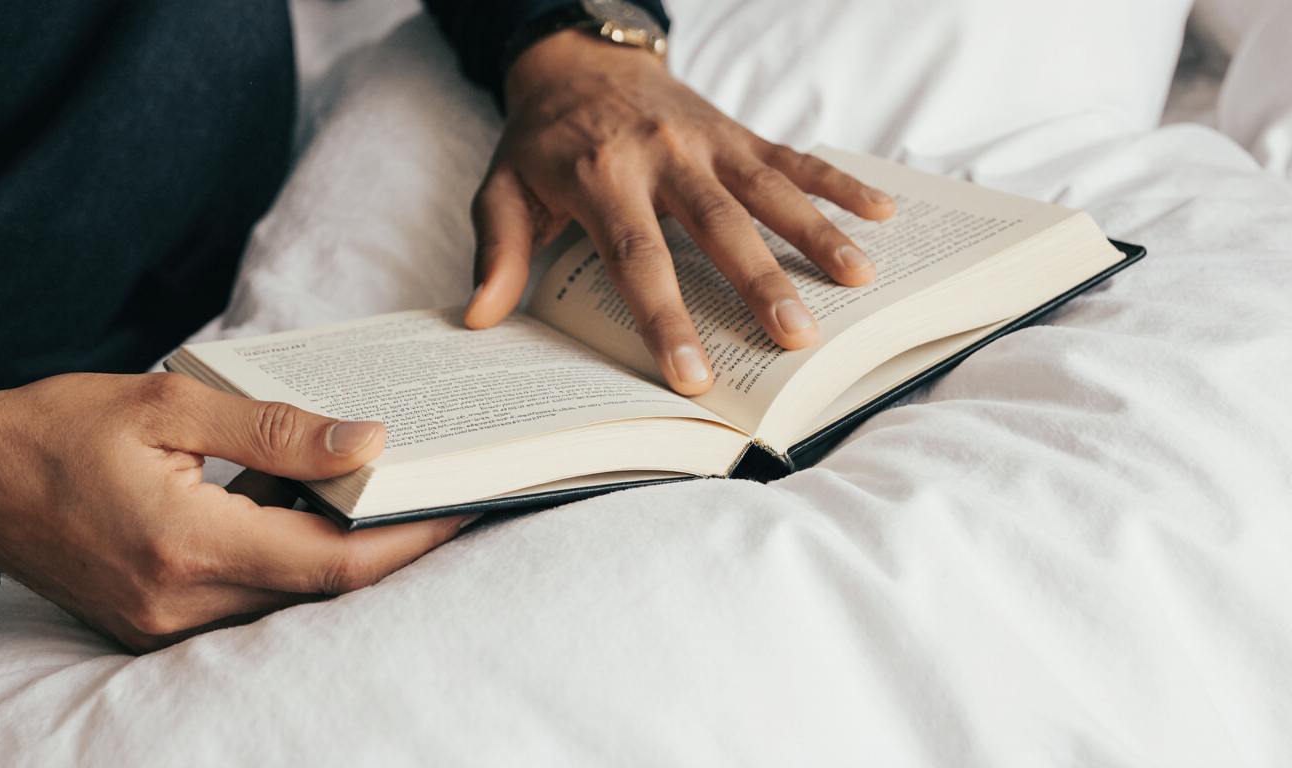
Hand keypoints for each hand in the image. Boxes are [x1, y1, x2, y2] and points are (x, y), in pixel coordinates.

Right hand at [0, 373, 464, 652]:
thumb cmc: (62, 428)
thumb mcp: (171, 405)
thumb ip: (275, 428)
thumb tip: (369, 443)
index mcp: (187, 543)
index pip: (331, 562)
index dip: (408, 540)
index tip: (464, 508)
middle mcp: (181, 601)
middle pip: (320, 589)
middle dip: (392, 548)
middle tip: (446, 500)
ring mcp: (166, 622)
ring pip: (288, 599)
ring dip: (344, 555)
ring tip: (395, 502)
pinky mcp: (156, 621)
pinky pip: (249, 600)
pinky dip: (292, 562)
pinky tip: (317, 515)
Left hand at [464, 30, 895, 394]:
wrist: (578, 60)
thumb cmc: (541, 140)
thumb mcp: (502, 188)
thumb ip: (497, 249)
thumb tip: (481, 316)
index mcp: (602, 180)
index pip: (637, 259)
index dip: (665, 319)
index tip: (692, 375)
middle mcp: (661, 157)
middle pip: (718, 227)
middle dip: (760, 283)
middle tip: (797, 338)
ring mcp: (706, 141)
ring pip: (767, 189)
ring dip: (815, 233)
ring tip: (858, 280)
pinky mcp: (735, 130)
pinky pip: (791, 155)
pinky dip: (837, 181)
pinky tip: (881, 212)